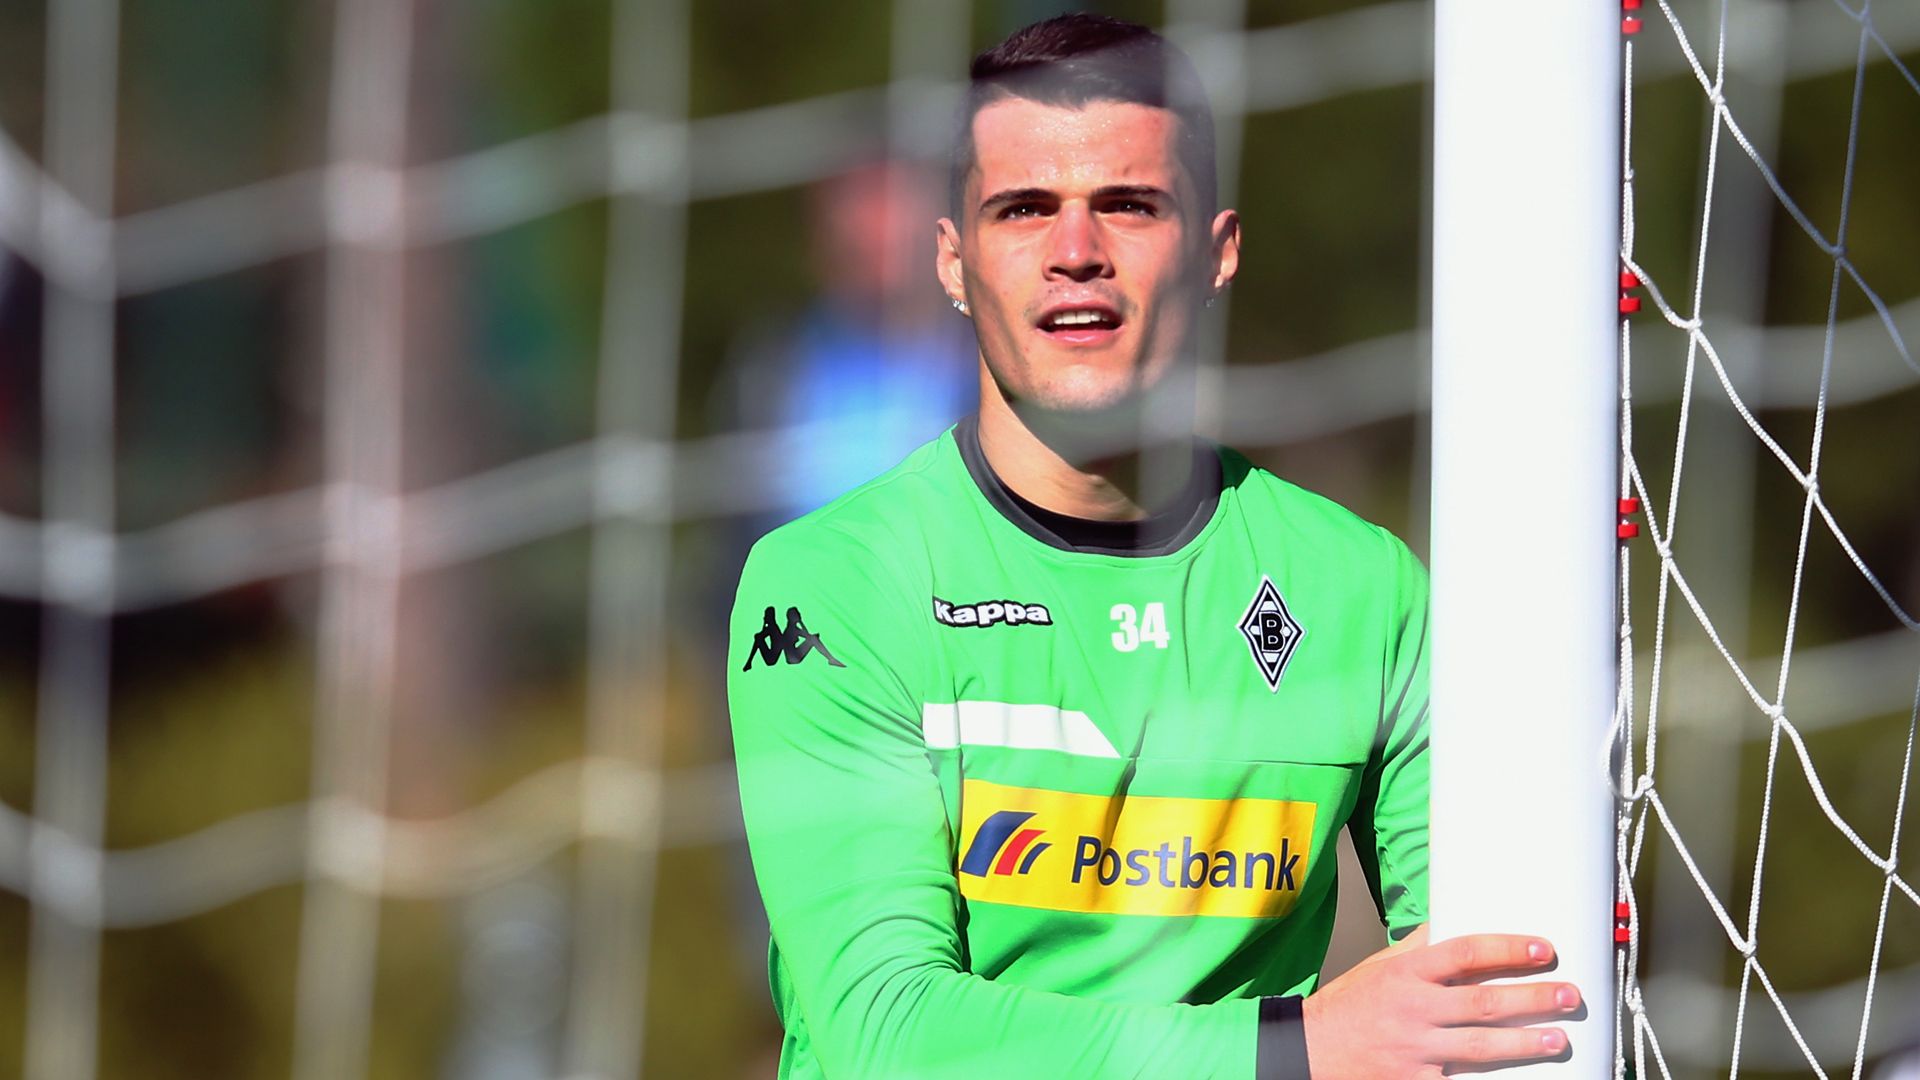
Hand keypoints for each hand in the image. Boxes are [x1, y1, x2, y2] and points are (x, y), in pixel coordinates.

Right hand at [1301, 925, 1582, 1078]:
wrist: (1312, 1051)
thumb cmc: (1349, 1006)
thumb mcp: (1380, 966)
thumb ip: (1419, 947)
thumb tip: (1453, 920)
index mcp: (1407, 974)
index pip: (1465, 954)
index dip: (1507, 949)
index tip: (1542, 948)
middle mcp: (1414, 1010)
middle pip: (1483, 1002)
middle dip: (1531, 998)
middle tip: (1568, 994)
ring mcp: (1416, 1050)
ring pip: (1480, 1046)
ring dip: (1525, 1042)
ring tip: (1558, 1038)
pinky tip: (1521, 1078)